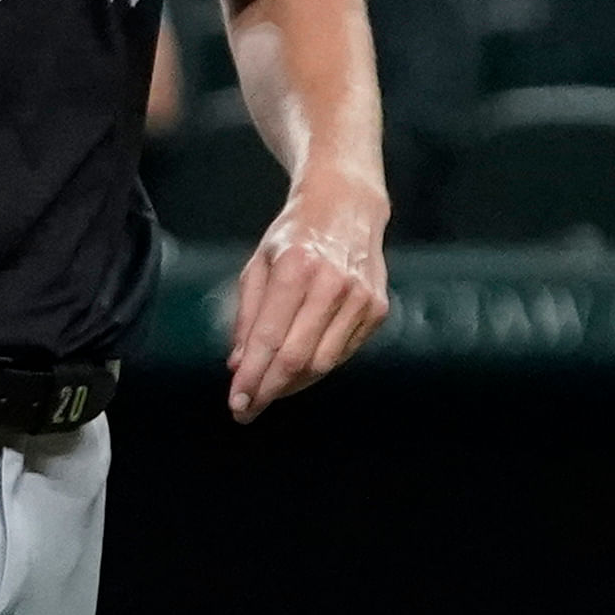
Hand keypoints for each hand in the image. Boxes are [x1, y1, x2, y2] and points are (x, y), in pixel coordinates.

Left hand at [226, 170, 387, 422]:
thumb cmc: (295, 235)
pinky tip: (301, 364)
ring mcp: (360, 298)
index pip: (269, 338)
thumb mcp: (259, 264)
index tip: (237, 403)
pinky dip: (318, 366)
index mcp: (296, 267)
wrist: (346, 206)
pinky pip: (343, 353)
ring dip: (293, 384)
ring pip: (323, 363)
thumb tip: (238, 364)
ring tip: (272, 387)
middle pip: (297, 358)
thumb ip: (247, 315)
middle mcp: (332, 284)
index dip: (251, 376)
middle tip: (249, 409)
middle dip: (269, 389)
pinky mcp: (377, 309)